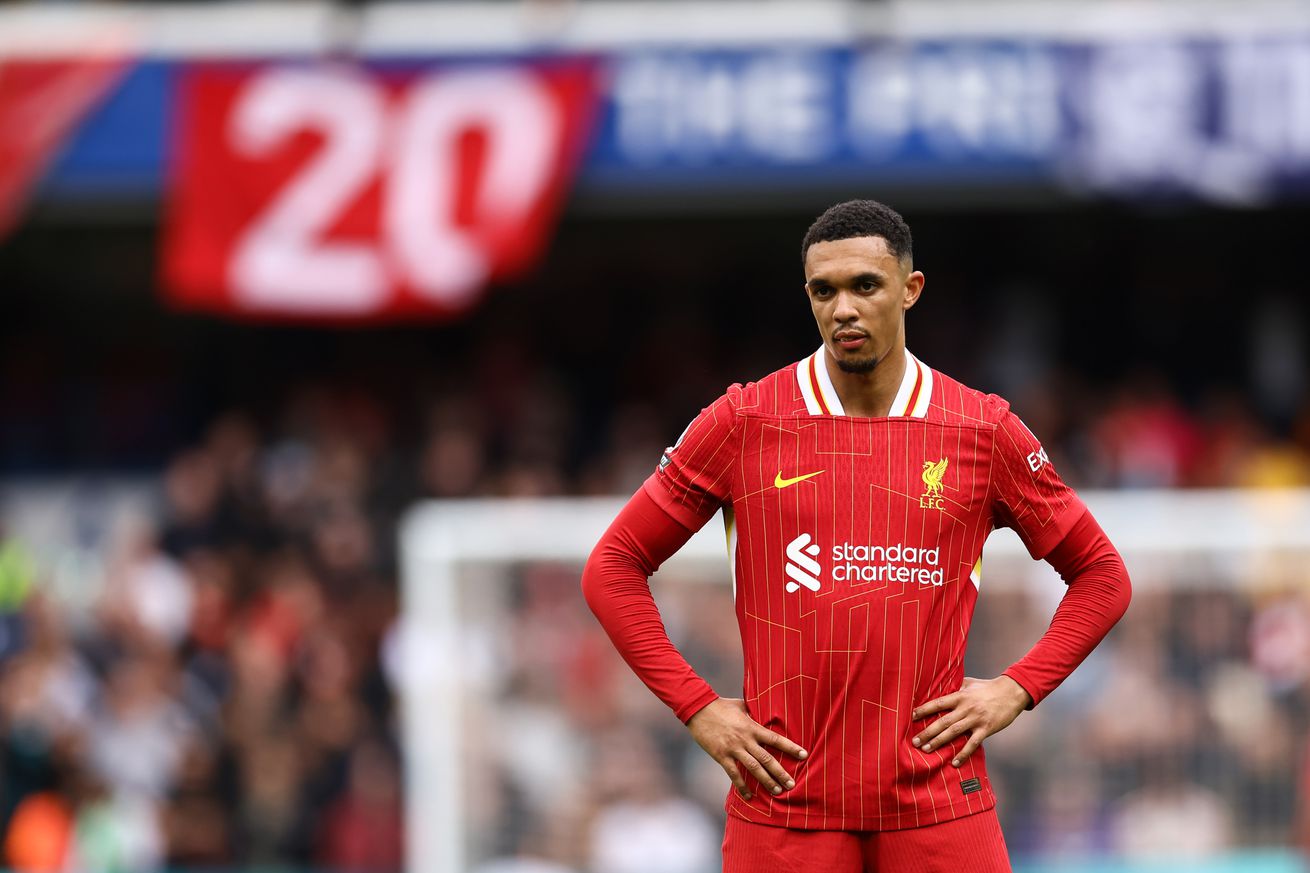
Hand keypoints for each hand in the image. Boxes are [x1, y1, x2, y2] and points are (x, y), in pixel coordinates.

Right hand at [687, 698, 807, 800]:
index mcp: (752, 726)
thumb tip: (764, 711)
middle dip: (780, 772)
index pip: (775, 739)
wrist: (698, 708)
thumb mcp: (741, 705)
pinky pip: (734, 774)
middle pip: (767, 758)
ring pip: (753, 768)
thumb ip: (753, 712)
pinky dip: (742, 786)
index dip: (790, 747)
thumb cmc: (721, 705)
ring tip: (777, 791)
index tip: (804, 755)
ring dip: (766, 781)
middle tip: (792, 784)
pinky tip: (749, 796)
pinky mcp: (721, 756)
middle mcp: (745, 739)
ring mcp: (733, 749)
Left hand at [910, 676, 1031, 766]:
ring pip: (954, 732)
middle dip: (927, 732)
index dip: (924, 710)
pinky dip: (963, 753)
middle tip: (914, 741)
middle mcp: (966, 708)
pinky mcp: (986, 729)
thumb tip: (941, 687)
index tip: (912, 717)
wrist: (1011, 692)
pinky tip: (954, 762)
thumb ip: (956, 687)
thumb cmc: (988, 687)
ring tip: (926, 750)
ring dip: (939, 742)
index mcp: (960, 696)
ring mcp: (976, 719)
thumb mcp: (970, 683)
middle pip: (943, 721)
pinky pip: (972, 743)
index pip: (938, 703)